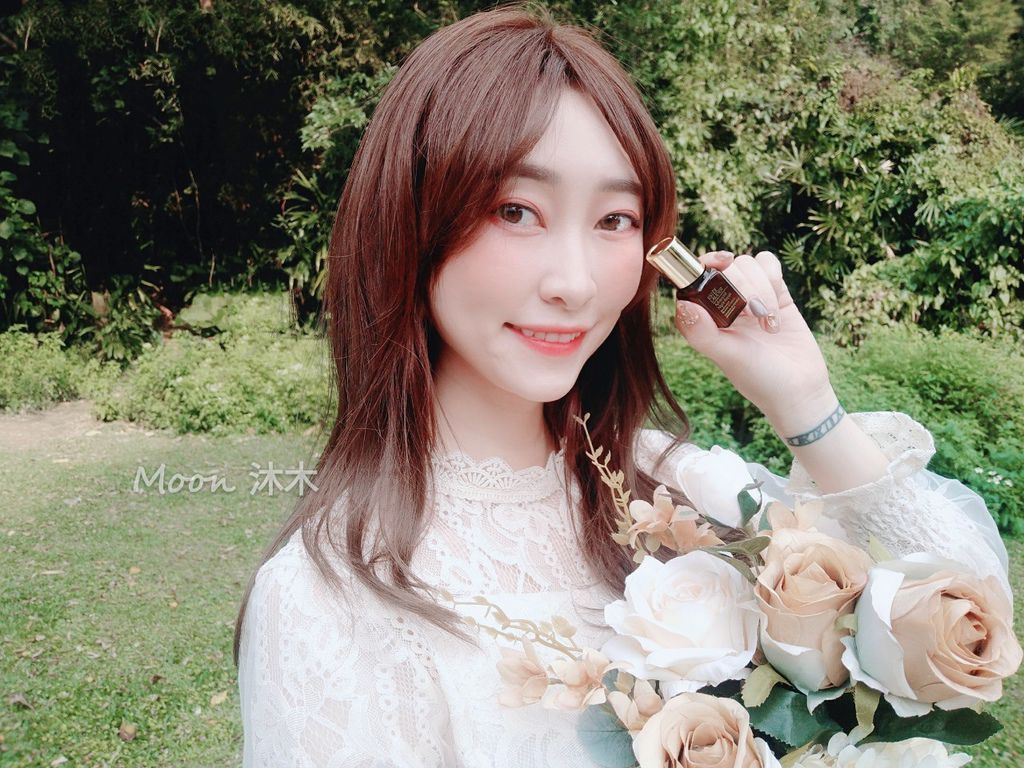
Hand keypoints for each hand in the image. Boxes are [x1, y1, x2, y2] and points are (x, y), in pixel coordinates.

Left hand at [673, 250, 835, 434]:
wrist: (801, 389)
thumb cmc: (759, 378)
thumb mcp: (728, 357)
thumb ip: (702, 333)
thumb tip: (683, 303)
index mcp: (704, 319)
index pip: (694, 279)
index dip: (704, 266)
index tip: (721, 266)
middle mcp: (723, 305)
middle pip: (726, 268)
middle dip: (743, 286)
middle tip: (753, 315)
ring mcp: (749, 296)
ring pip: (747, 263)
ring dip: (761, 287)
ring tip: (767, 321)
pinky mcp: (775, 292)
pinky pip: (768, 264)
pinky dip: (773, 276)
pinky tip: (778, 304)